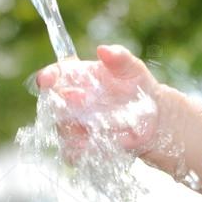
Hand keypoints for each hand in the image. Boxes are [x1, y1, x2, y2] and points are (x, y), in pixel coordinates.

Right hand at [34, 44, 162, 161]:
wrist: (153, 117)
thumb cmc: (137, 87)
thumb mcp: (132, 69)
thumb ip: (119, 57)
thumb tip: (104, 49)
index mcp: (75, 78)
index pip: (53, 75)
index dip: (47, 77)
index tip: (47, 78)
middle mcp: (68, 102)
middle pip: (52, 104)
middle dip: (62, 102)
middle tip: (82, 98)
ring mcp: (72, 125)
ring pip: (61, 130)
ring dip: (76, 128)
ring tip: (101, 124)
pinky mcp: (80, 147)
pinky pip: (73, 153)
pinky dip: (86, 150)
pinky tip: (105, 144)